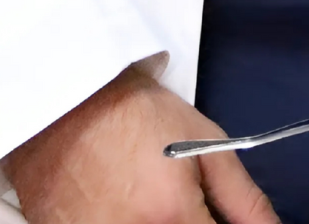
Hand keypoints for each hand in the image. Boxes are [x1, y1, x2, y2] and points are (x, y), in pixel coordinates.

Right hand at [4, 65, 279, 223]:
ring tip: (150, 199)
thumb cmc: (136, 114)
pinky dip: (126, 223)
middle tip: (180, 202)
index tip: (212, 215)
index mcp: (172, 217)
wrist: (64, 98)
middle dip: (192, 222)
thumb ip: (244, 200)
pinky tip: (122, 205)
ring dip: (158, 221)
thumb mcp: (205, 144)